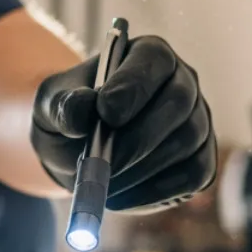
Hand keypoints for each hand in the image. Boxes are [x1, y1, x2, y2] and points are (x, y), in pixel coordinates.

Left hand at [31, 35, 216, 210]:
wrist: (77, 152)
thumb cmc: (69, 118)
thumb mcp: (51, 106)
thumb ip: (63, 104)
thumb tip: (83, 108)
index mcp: (148, 56)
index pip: (154, 59)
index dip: (134, 85)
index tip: (105, 112)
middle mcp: (182, 83)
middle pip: (178, 101)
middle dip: (138, 137)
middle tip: (102, 163)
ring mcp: (197, 123)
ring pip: (187, 141)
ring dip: (141, 168)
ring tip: (102, 182)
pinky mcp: (200, 162)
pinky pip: (192, 176)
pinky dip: (153, 191)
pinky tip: (119, 196)